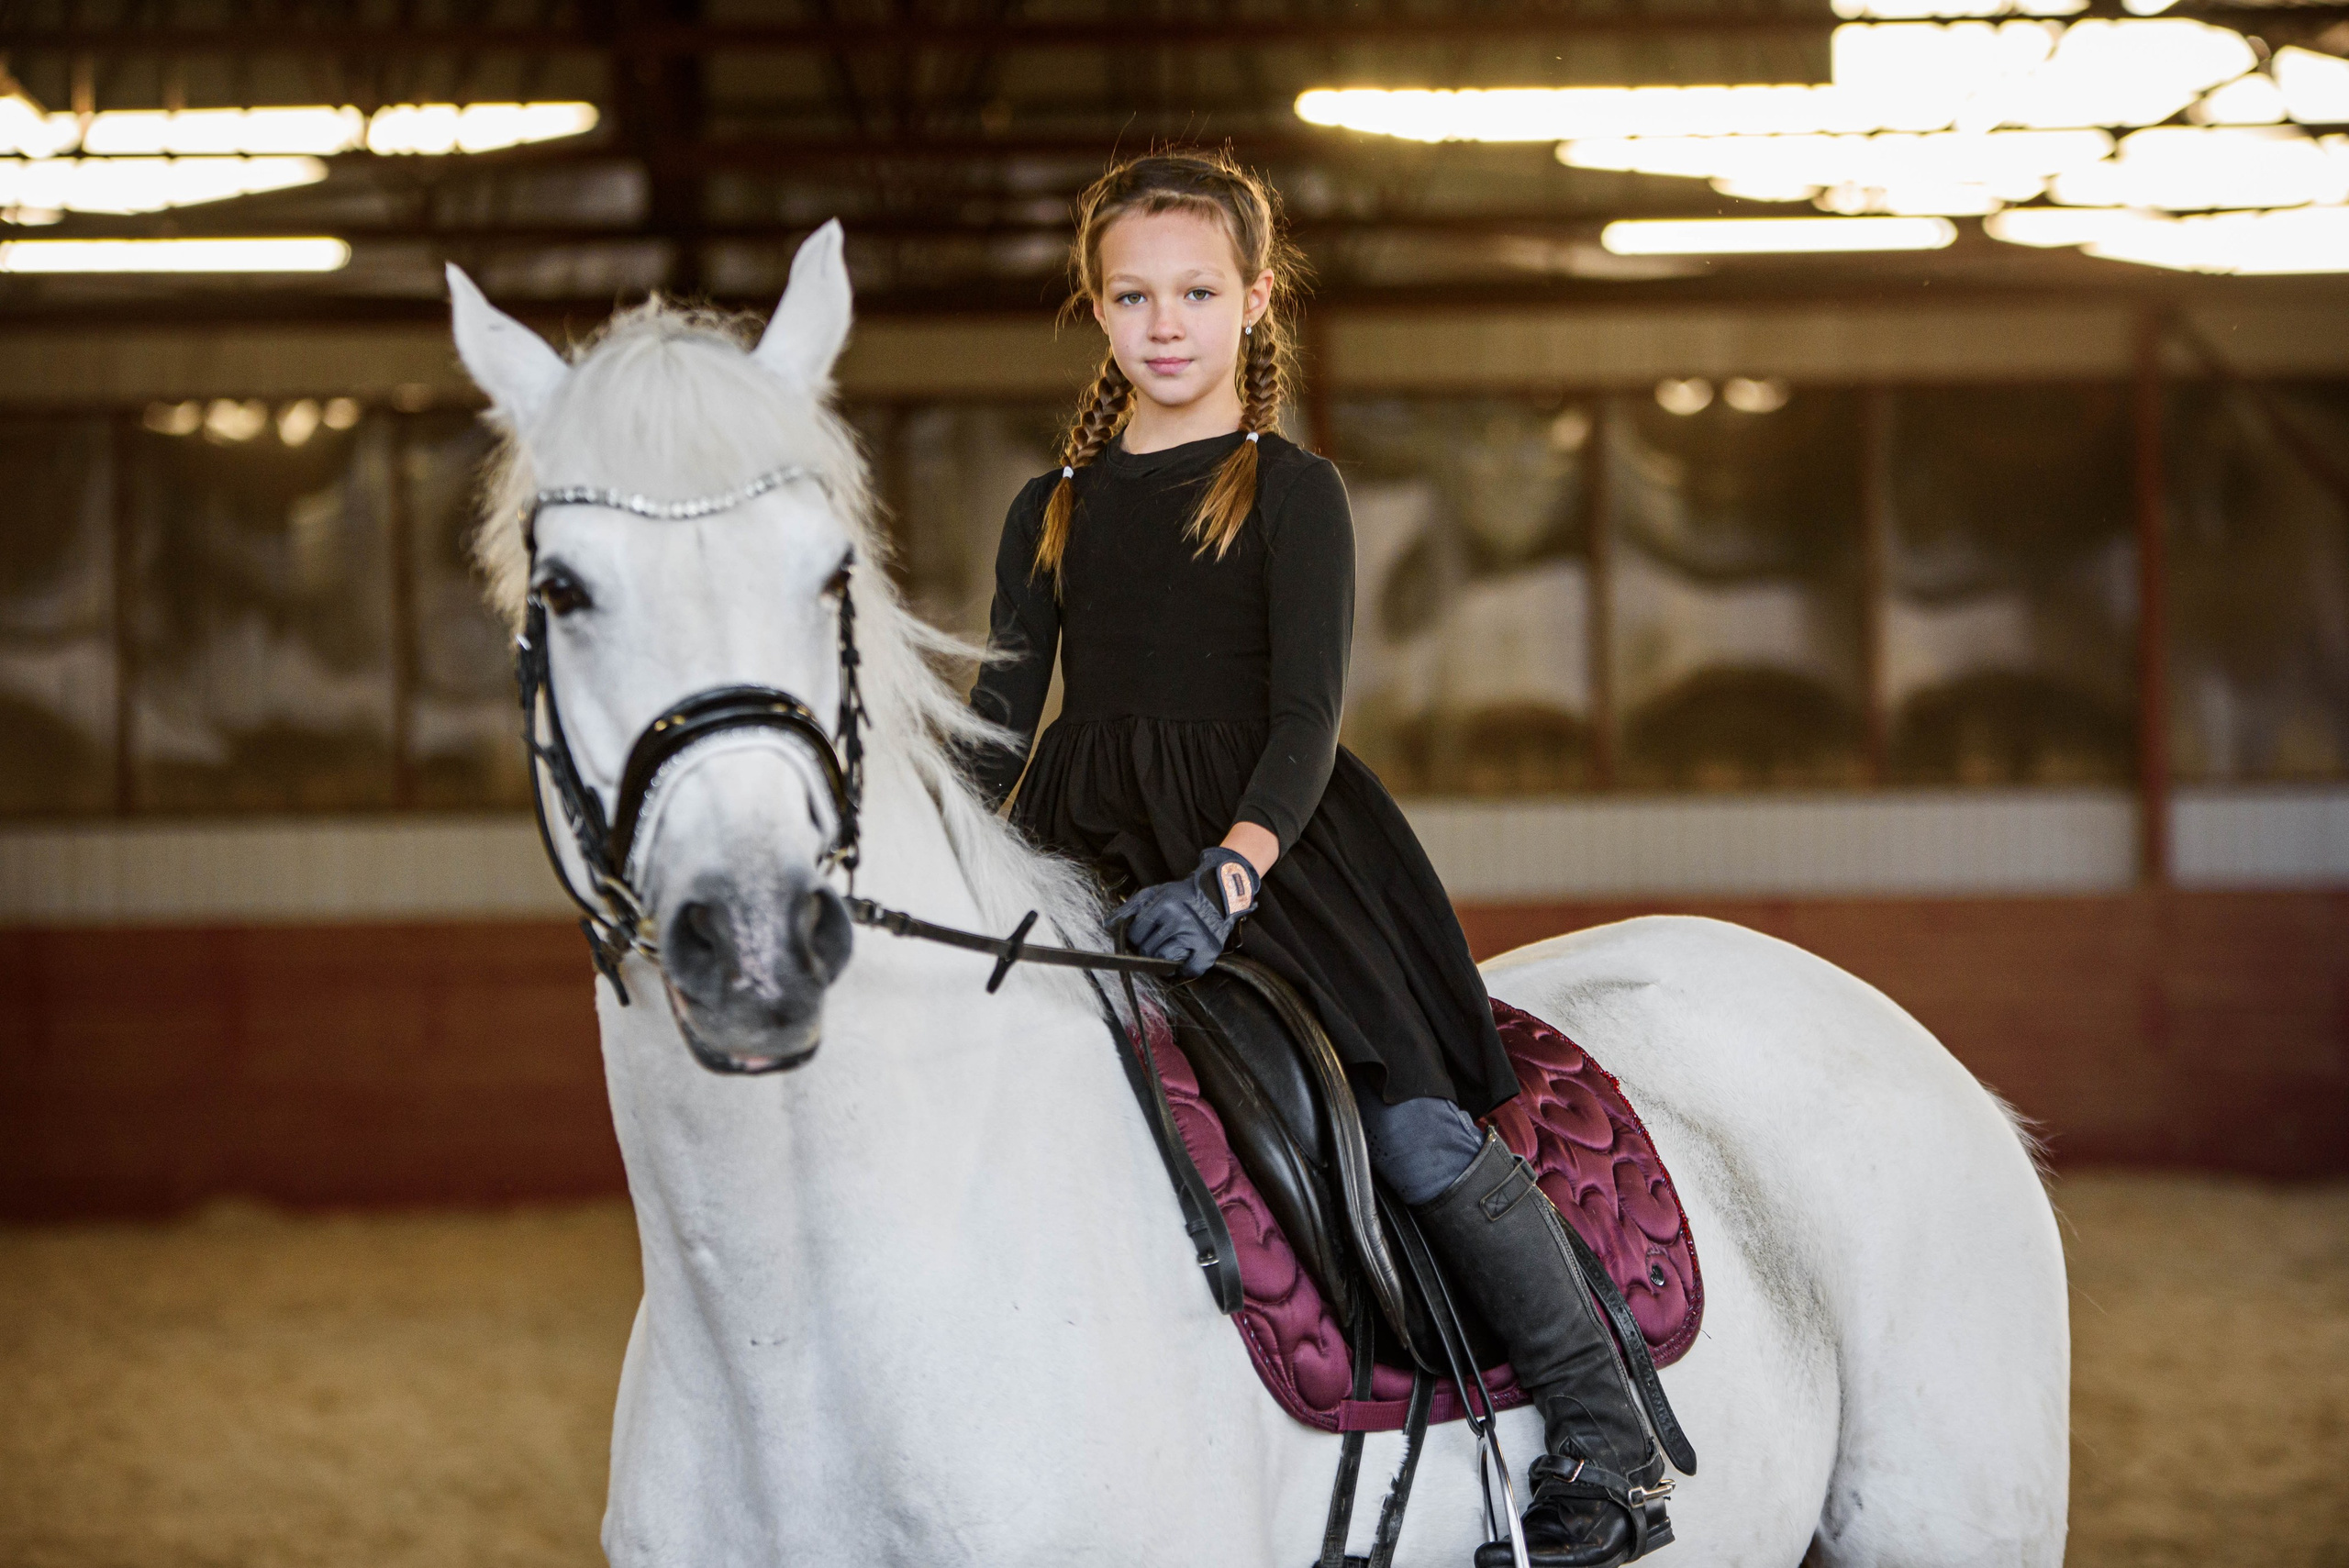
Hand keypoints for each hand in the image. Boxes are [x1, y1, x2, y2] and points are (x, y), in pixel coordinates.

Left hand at [1110, 847, 1262, 978]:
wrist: (1218, 895)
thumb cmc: (1181, 896)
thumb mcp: (1154, 894)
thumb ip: (1129, 909)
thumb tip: (1107, 927)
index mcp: (1164, 905)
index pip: (1136, 934)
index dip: (1137, 936)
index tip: (1145, 933)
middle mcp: (1179, 920)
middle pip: (1148, 950)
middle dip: (1148, 948)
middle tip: (1159, 940)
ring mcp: (1194, 937)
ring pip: (1164, 962)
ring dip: (1164, 958)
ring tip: (1171, 946)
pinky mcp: (1208, 950)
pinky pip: (1188, 971)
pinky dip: (1184, 969)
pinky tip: (1184, 957)